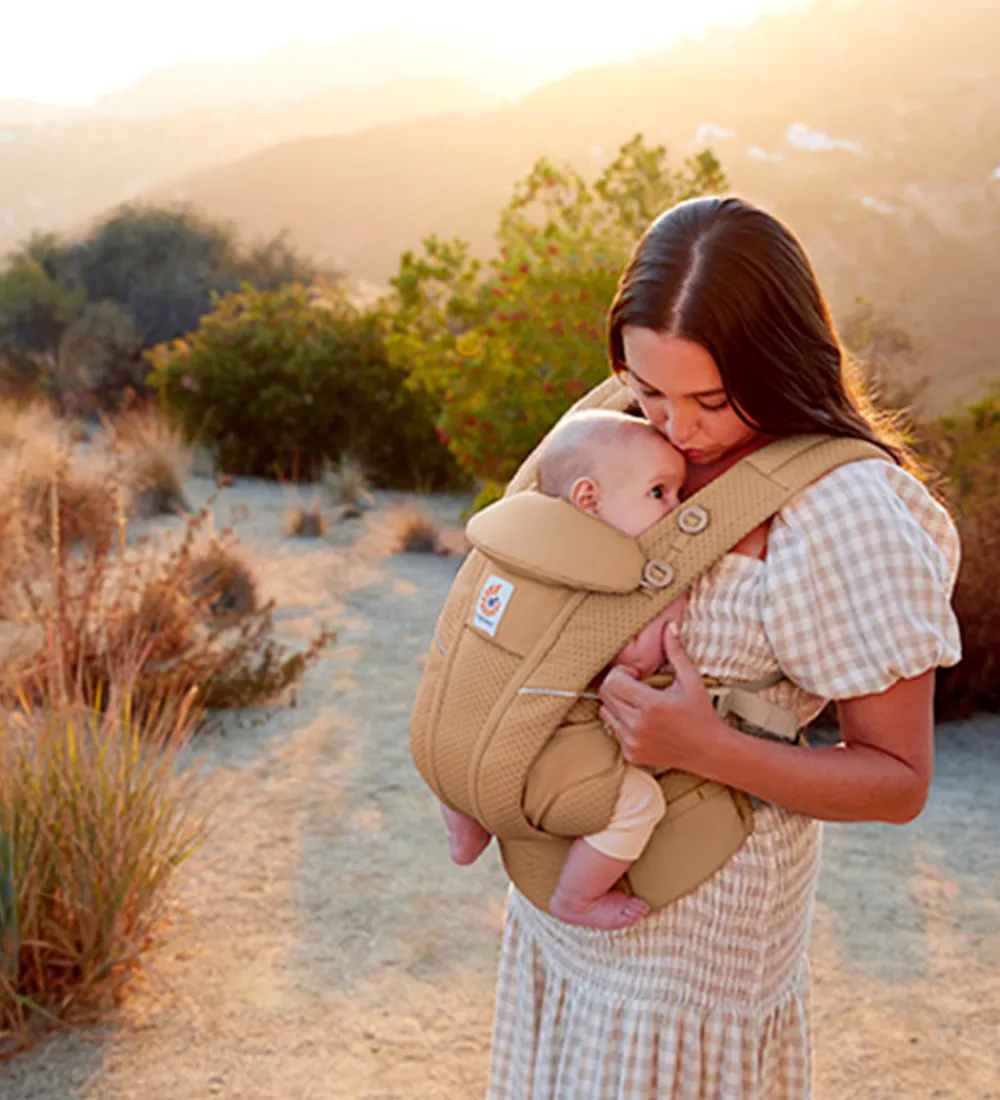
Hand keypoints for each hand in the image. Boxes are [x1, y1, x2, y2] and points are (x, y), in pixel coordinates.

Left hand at [598, 622, 722, 770]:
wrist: (710, 750)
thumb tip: (670, 626)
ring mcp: (632, 742)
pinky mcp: (631, 754)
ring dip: (617, 704)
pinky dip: (622, 723)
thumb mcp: (690, 680)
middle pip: (605, 695)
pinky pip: (613, 731)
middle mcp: (637, 725)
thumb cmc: (701, 714)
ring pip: (605, 713)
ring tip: (639, 704)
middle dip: (617, 685)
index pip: (612, 681)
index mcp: (650, 705)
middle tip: (637, 687)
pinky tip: (642, 722)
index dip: (622, 673)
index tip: (637, 676)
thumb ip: (675, 652)